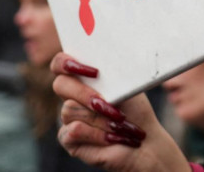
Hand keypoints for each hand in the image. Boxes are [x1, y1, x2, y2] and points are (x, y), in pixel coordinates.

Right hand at [50, 52, 189, 171]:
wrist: (143, 140)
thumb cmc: (135, 110)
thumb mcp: (127, 86)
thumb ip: (111, 73)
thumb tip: (105, 62)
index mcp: (83, 77)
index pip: (61, 63)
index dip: (67, 63)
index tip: (94, 71)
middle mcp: (71, 95)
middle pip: (60, 85)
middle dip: (85, 94)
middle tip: (106, 103)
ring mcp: (68, 117)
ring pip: (69, 109)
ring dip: (99, 118)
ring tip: (120, 123)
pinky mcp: (67, 138)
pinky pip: (73, 130)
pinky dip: (97, 134)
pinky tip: (113, 137)